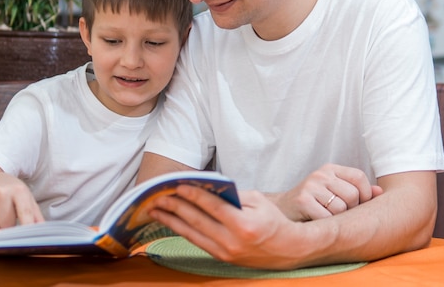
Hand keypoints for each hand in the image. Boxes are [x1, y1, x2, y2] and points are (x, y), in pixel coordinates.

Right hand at [0, 172, 44, 228]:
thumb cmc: (13, 193)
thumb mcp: (27, 199)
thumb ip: (36, 216)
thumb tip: (42, 232)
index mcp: (19, 190)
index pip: (25, 214)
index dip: (27, 228)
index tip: (28, 239)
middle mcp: (2, 191)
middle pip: (6, 224)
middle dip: (7, 226)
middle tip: (7, 217)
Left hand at [149, 186, 310, 269]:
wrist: (287, 249)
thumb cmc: (272, 220)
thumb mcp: (258, 200)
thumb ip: (232, 194)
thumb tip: (207, 187)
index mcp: (243, 224)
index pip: (212, 207)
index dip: (194, 195)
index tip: (178, 186)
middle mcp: (232, 241)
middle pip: (197, 221)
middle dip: (175, 207)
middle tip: (158, 196)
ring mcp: (226, 252)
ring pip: (192, 234)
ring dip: (172, 221)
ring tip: (156, 210)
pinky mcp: (222, 258)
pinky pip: (197, 242)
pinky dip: (182, 231)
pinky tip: (171, 222)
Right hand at [270, 163, 382, 220]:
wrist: (281, 210)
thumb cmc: (313, 204)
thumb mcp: (334, 192)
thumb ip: (358, 192)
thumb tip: (380, 192)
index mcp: (330, 169)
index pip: (359, 177)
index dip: (364, 194)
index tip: (357, 205)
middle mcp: (320, 174)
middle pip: (353, 195)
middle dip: (350, 210)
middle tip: (337, 214)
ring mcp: (310, 186)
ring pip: (341, 208)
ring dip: (337, 219)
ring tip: (325, 217)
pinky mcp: (303, 200)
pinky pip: (328, 218)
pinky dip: (326, 225)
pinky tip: (316, 222)